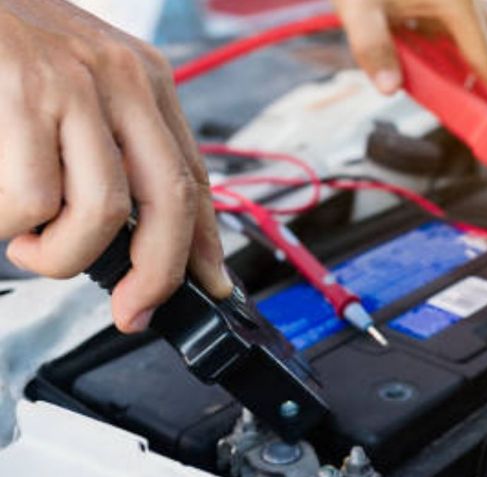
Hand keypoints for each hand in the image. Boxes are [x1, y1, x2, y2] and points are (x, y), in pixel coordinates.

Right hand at [0, 0, 232, 331]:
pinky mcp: (21, 91)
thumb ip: (112, 148)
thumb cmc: (6, 46)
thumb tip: (136, 231)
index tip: (209, 285)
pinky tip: (3, 212)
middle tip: (134, 308)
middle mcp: (120, 79)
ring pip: (103, 212)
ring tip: (32, 242)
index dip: (205, 243)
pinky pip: (32, 201)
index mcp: (143, 79)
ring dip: (64, 254)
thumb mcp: (79, 86)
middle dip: (157, 272)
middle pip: (170, 200)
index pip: (193, 176)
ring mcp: (73, 84)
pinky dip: (13, 226)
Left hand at [332, 0, 486, 118]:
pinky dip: (449, 56)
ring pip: (474, 42)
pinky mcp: (440, 0)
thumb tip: (389, 87)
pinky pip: (454, 35)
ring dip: (467, 71)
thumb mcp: (359, 7)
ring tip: (462, 102)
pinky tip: (429, 69)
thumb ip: (373, 46)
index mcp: (457, 2)